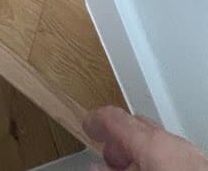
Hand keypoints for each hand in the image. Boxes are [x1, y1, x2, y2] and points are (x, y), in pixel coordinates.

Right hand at [83, 106, 207, 170]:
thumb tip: (95, 168)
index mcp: (153, 144)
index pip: (117, 118)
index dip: (97, 120)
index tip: (87, 127)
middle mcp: (176, 145)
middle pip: (140, 128)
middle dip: (120, 141)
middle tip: (107, 159)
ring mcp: (194, 157)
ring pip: (160, 144)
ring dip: (140, 155)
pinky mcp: (203, 168)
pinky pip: (176, 159)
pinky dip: (158, 163)